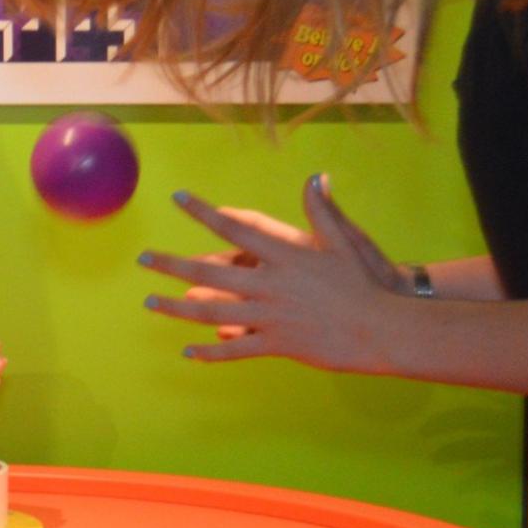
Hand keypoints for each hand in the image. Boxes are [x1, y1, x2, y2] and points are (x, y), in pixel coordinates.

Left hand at [137, 176, 409, 369]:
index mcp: (284, 254)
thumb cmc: (367, 280)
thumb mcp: (345, 240)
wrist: (384, 327)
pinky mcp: (279, 343)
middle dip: (173, 266)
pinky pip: (237, 349)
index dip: (205, 212)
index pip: (235, 229)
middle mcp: (271, 284)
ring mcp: (272, 316)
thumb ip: (323, 209)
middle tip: (144, 259)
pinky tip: (189, 351)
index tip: (179, 198)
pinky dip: (211, 352)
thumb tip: (316, 176)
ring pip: (214, 313)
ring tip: (150, 302)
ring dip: (178, 308)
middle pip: (211, 274)